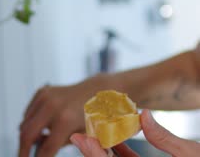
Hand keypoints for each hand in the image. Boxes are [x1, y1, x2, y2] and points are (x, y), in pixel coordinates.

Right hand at [19, 76, 110, 156]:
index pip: (47, 148)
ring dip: (27, 137)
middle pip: (26, 135)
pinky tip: (42, 126)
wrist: (95, 91)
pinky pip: (28, 114)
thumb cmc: (91, 117)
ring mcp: (44, 97)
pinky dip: (31, 123)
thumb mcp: (80, 136)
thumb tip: (38, 152)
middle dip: (22, 151)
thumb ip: (59, 144)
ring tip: (39, 141)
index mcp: (66, 121)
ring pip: (24, 124)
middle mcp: (52, 107)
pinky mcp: (41, 92)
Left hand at [70, 109, 199, 156]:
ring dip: (105, 153)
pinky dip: (120, 154)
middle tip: (79, 136)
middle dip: (94, 154)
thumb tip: (143, 114)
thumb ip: (165, 139)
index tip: (82, 138)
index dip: (95, 155)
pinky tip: (115, 138)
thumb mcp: (192, 154)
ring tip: (91, 134)